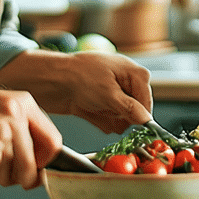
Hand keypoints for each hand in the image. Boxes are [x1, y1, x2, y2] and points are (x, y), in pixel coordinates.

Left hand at [0, 49, 153, 133]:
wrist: (51, 79)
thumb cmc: (80, 76)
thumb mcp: (109, 94)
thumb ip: (130, 109)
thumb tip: (146, 120)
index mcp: (133, 73)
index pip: (147, 101)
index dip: (139, 115)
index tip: (133, 126)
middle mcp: (125, 82)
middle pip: (135, 112)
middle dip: (121, 118)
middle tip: (107, 112)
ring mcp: (113, 93)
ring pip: (122, 119)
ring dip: (109, 119)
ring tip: (94, 108)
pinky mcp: (101, 103)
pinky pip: (109, 120)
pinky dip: (100, 120)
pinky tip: (89, 112)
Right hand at [0, 88, 61, 189]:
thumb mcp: (3, 109)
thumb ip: (27, 129)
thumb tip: (49, 163)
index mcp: (24, 103)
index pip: (53, 141)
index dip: (47, 161)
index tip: (38, 167)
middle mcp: (15, 115)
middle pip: (38, 163)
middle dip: (27, 176)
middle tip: (13, 174)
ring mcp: (1, 132)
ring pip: (20, 172)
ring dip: (7, 175)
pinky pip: (2, 174)